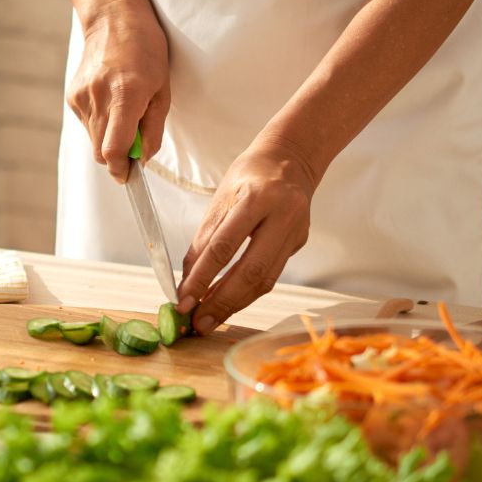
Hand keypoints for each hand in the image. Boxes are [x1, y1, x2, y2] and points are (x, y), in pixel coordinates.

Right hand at [67, 0, 169, 182]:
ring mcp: (82, 98)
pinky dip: (100, 124)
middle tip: (134, 141)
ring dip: (109, 138)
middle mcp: (99, 98)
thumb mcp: (162, 89)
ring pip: (94, 141)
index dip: (121, 170)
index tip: (129, 176)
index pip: (114, 151)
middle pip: (101, 153)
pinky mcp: (72, 97)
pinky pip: (87, 126)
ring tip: (122, 110)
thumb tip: (143, 159)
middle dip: (118, 157)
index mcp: (126, 95)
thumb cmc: (145, 50)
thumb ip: (153, 129)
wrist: (112, 17)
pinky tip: (109, 100)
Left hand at [178, 136, 317, 333]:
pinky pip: (270, 276)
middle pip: (250, 271)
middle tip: (198, 323)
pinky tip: (227, 304)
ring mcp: (295, 232)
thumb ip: (203, 240)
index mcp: (257, 197)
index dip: (201, 279)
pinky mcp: (298, 244)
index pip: (223, 247)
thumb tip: (186, 281)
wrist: (291, 158)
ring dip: (234, 305)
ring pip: (264, 280)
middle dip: (221, 302)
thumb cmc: (249, 176)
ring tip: (209, 320)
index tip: (183, 302)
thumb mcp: (220, 198)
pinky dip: (246, 294)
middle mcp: (282, 215)